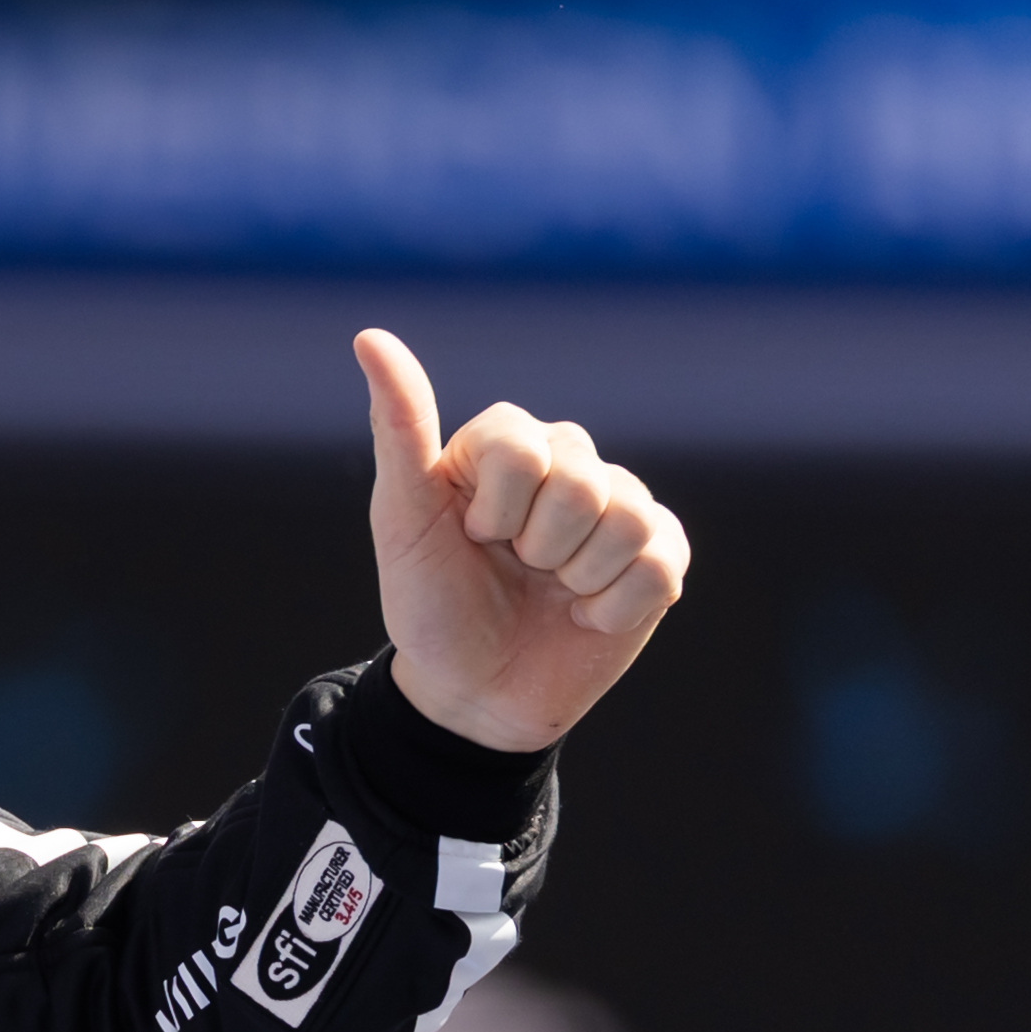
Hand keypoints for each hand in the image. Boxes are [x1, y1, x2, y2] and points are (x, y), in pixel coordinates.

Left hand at [355, 329, 688, 753]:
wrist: (473, 695)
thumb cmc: (431, 605)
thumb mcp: (401, 520)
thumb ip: (399, 428)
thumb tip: (370, 336)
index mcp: (508, 441)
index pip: (525, 451)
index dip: (494, 511)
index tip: (470, 537)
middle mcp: (570, 462)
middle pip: (581, 483)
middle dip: (536, 547)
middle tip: (513, 569)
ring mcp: (621, 507)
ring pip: (628, 521)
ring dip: (576, 579)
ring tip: (550, 590)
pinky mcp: (659, 557)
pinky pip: (660, 565)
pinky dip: (614, 607)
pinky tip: (584, 614)